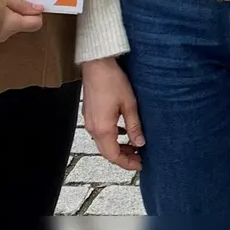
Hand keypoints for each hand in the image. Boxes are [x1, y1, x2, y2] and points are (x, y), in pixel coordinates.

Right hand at [0, 0, 43, 42]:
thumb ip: (21, 4)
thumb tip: (39, 9)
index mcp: (13, 25)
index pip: (36, 23)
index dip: (35, 12)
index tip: (29, 2)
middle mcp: (5, 34)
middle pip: (22, 23)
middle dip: (20, 11)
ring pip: (9, 25)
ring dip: (7, 14)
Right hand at [81, 57, 144, 171]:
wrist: (96, 65)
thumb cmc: (112, 81)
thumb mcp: (129, 104)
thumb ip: (134, 126)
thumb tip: (140, 143)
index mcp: (102, 129)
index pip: (113, 156)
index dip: (127, 163)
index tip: (140, 165)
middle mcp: (93, 128)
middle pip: (107, 152)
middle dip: (123, 157)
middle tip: (139, 157)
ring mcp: (89, 121)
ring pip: (103, 143)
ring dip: (117, 147)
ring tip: (134, 145)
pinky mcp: (89, 114)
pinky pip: (100, 133)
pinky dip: (112, 136)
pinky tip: (123, 130)